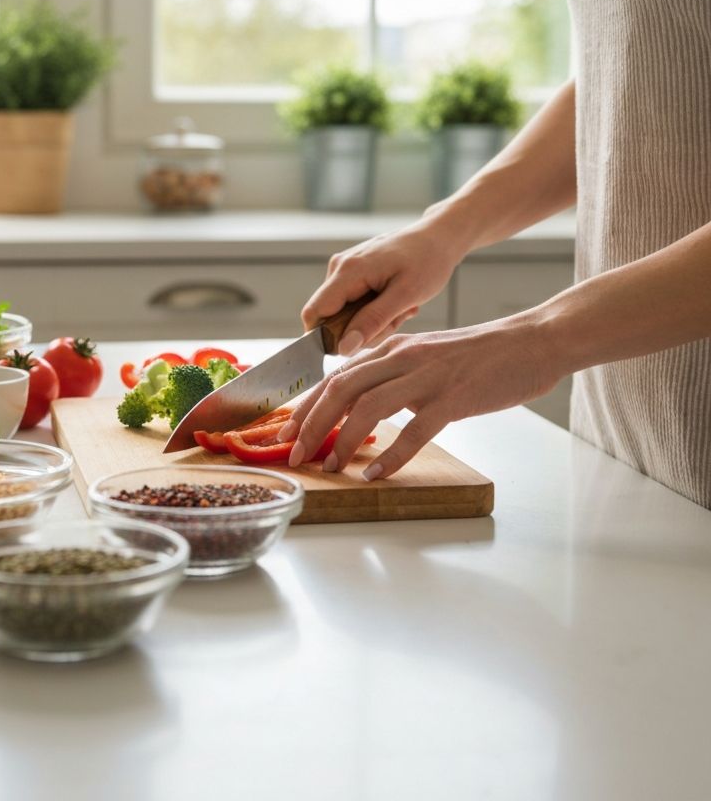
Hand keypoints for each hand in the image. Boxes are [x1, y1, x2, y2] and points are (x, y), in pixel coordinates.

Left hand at [279, 315, 563, 476]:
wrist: (532, 342)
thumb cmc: (481, 356)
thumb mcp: (425, 357)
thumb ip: (394, 374)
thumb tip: (362, 403)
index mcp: (393, 348)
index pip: (335, 376)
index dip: (306, 406)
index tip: (286, 432)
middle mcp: (402, 357)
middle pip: (341, 389)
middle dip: (311, 424)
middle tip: (295, 454)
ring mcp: (427, 376)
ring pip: (368, 407)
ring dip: (343, 440)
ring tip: (330, 467)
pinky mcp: (454, 397)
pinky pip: (414, 430)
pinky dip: (391, 456)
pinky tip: (376, 475)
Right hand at [302, 222, 464, 355]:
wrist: (438, 237)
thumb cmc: (427, 261)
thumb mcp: (405, 295)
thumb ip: (373, 321)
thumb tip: (343, 347)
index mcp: (348, 271)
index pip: (314, 313)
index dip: (326, 338)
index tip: (359, 344)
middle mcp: (339, 267)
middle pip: (330, 317)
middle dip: (360, 330)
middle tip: (395, 320)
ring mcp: (344, 268)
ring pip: (343, 313)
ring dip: (371, 321)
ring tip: (400, 309)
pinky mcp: (352, 272)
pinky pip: (352, 303)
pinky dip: (373, 310)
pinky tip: (395, 301)